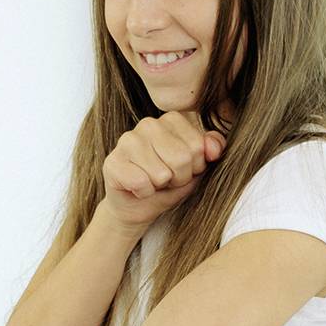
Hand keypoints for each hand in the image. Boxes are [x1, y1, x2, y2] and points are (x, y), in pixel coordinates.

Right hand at [100, 113, 226, 234]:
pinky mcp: (112, 162)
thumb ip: (210, 151)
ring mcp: (127, 140)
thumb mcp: (197, 167)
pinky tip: (138, 189)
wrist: (139, 206)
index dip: (195, 167)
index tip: (183, 169)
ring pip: (161, 173)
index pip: (198, 146)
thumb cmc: (168, 183)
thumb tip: (214, 149)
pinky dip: (144, 193)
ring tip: (153, 182)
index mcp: (172, 119)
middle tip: (167, 179)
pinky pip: (141, 183)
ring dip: (160, 186)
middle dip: (179, 178)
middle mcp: (148, 123)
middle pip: (181, 158)